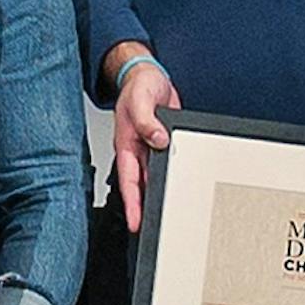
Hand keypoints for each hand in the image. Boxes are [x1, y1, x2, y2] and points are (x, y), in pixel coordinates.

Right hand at [106, 43, 181, 232]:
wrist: (148, 75)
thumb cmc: (138, 85)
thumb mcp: (139, 99)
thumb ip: (147, 120)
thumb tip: (158, 140)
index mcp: (126, 143)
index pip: (129, 180)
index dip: (132, 203)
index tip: (136, 222)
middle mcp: (137, 150)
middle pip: (140, 185)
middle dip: (144, 208)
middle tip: (152, 229)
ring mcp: (150, 148)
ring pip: (153, 177)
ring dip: (157, 194)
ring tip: (165, 216)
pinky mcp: (163, 143)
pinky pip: (165, 164)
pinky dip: (171, 176)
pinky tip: (177, 186)